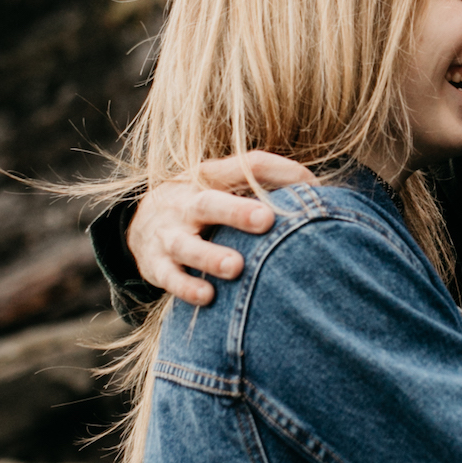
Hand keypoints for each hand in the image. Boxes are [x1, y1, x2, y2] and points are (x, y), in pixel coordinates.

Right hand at [125, 152, 315, 305]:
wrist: (140, 225)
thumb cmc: (202, 205)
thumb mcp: (224, 184)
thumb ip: (266, 185)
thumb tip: (321, 190)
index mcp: (209, 177)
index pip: (246, 166)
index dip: (279, 171)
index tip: (310, 184)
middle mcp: (186, 203)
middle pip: (209, 203)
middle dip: (236, 212)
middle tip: (266, 221)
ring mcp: (168, 236)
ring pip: (186, 246)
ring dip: (211, 257)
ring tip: (236, 267)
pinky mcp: (156, 266)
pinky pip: (170, 279)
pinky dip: (187, 288)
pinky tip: (208, 296)